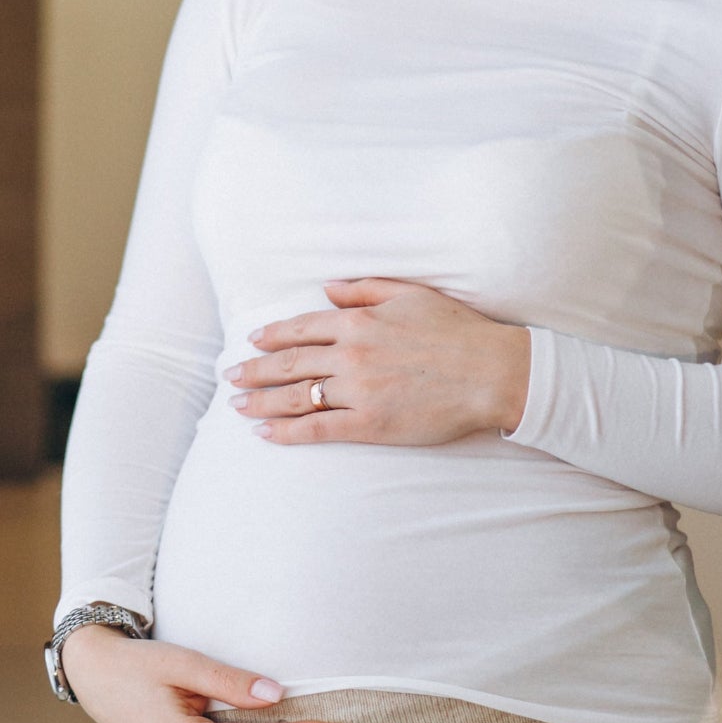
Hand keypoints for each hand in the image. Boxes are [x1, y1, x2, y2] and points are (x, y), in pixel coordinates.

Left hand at [227, 277, 530, 445]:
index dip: (272, 336)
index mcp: (359, 321)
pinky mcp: (370, 425)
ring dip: (262, 401)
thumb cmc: (457, 331)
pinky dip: (287, 431)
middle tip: (230, 376)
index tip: (252, 341)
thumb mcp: (410, 295)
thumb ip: (364, 290)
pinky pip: (318, 429)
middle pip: (289, 363)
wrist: (491, 372)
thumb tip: (327, 289)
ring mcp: (359, 391)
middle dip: (254, 370)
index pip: (302, 328)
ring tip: (238, 404)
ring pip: (296, 397)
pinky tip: (266, 432)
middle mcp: (352, 354)